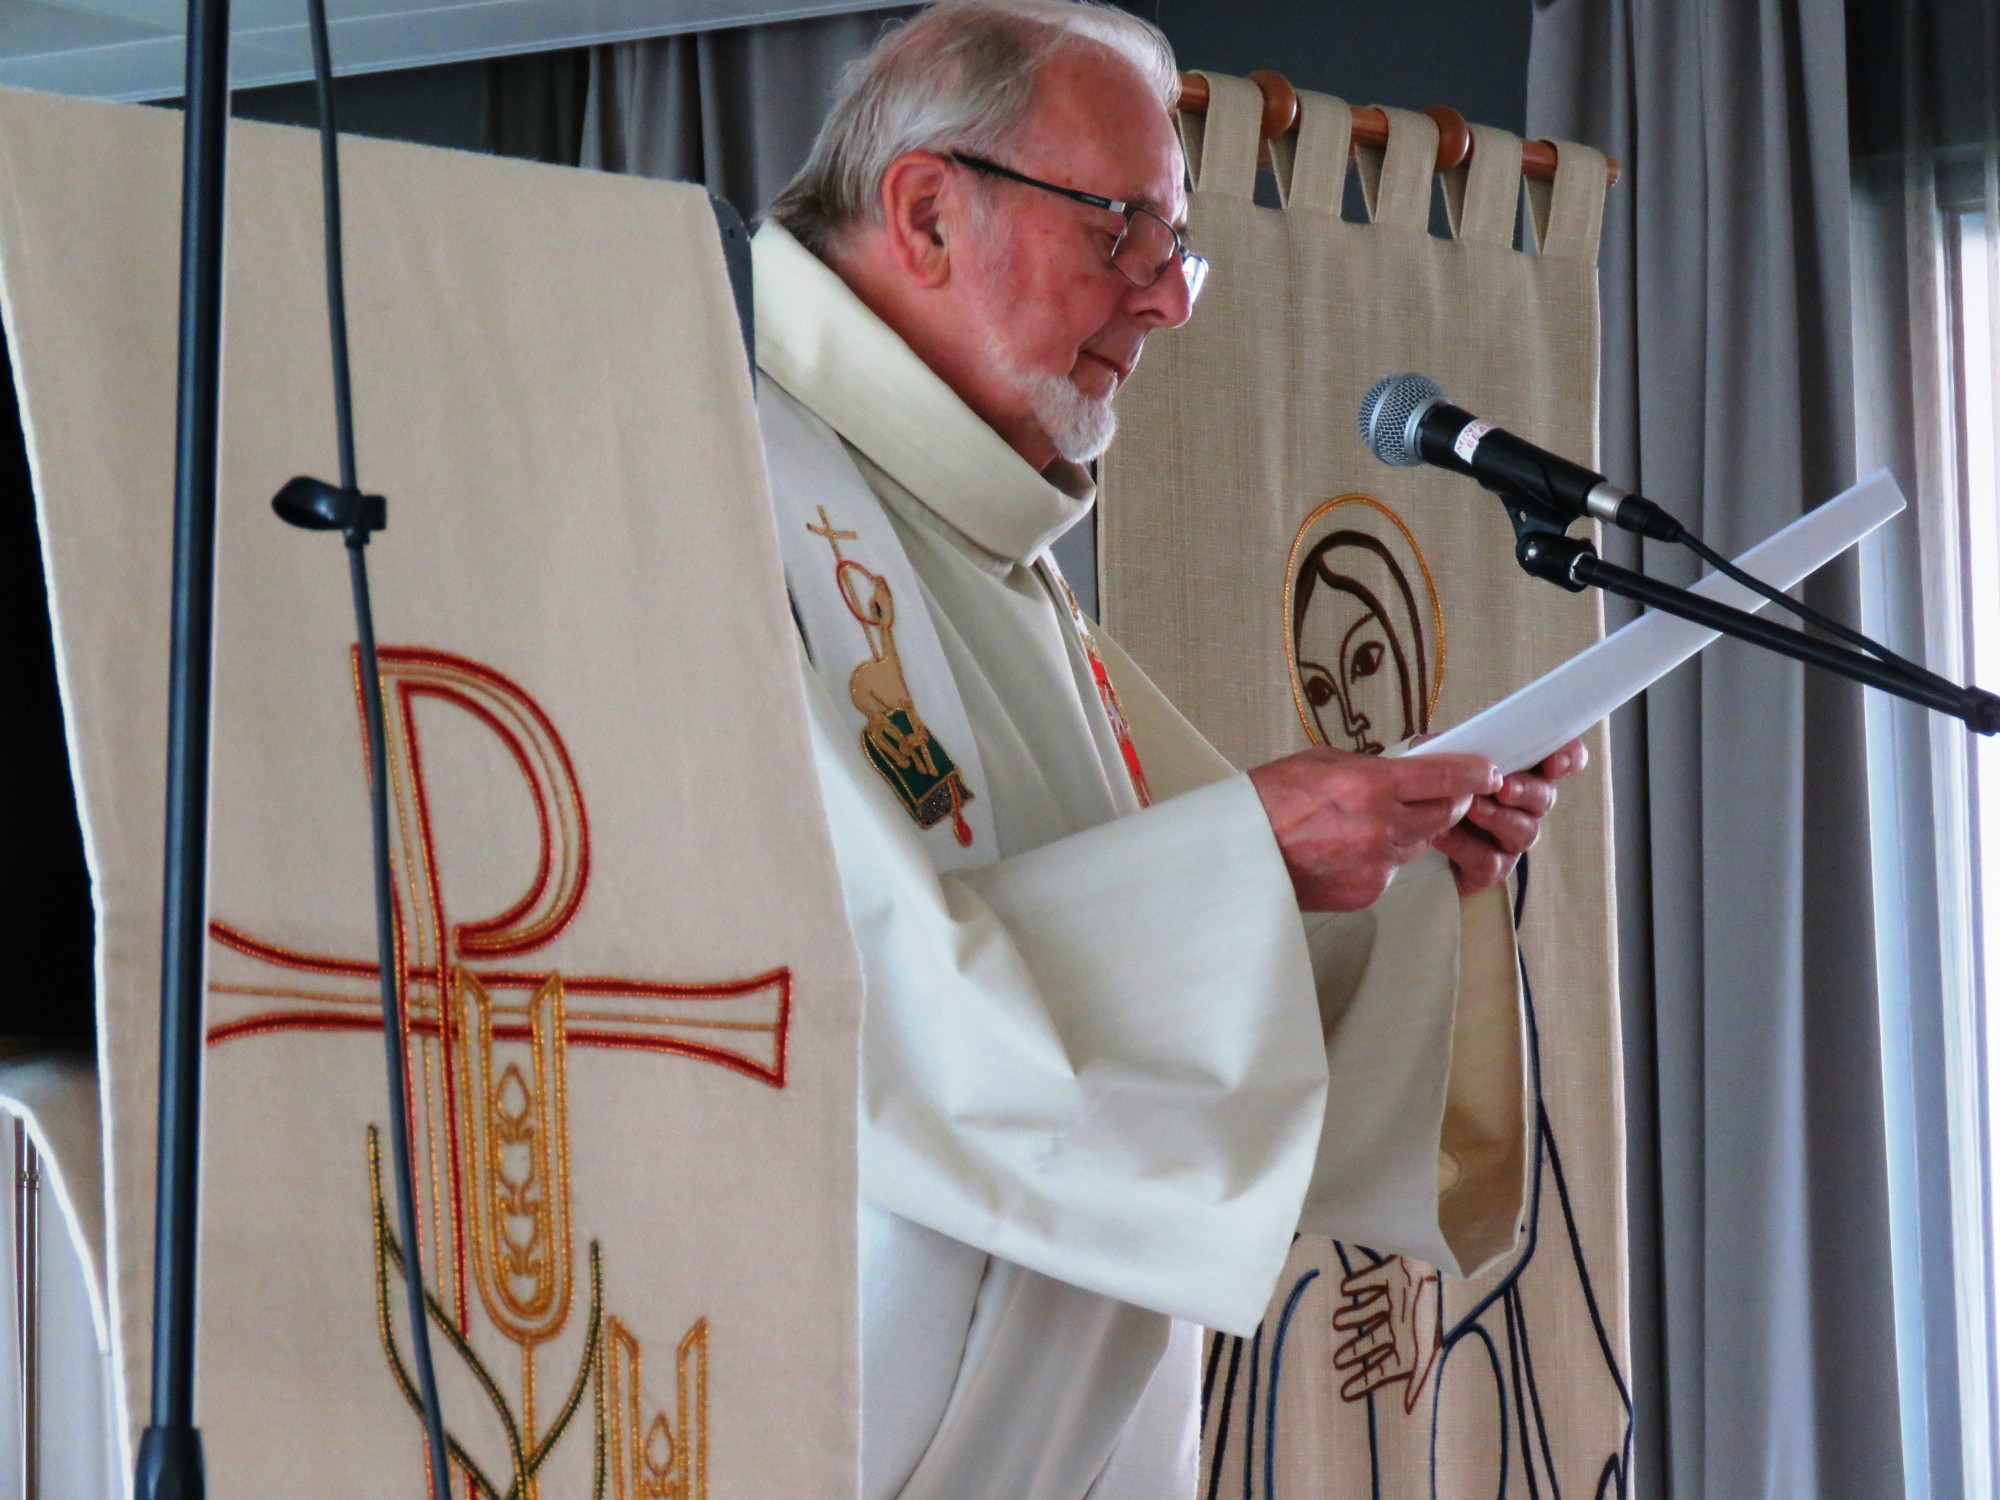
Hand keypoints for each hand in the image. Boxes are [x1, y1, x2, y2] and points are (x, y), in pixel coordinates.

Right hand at [1248, 747, 1500, 911]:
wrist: (1240, 853)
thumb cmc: (1270, 802)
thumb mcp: (1323, 763)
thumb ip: (1373, 768)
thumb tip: (1408, 768)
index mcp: (1370, 786)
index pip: (1445, 777)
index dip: (1473, 772)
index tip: (1486, 770)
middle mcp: (1380, 826)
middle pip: (1444, 813)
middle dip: (1449, 800)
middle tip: (1442, 791)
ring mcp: (1376, 863)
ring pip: (1418, 841)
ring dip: (1412, 828)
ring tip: (1375, 818)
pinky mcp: (1367, 890)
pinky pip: (1392, 868)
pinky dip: (1383, 855)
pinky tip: (1351, 846)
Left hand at [1331, 1255, 1441, 1412]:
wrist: (1438, 1269)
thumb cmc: (1428, 1314)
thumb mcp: (1424, 1351)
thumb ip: (1416, 1378)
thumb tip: (1411, 1409)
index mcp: (1409, 1345)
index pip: (1383, 1367)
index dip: (1365, 1380)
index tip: (1345, 1393)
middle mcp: (1401, 1324)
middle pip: (1374, 1341)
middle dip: (1357, 1351)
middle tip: (1337, 1361)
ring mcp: (1396, 1300)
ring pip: (1370, 1312)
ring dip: (1354, 1317)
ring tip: (1336, 1322)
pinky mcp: (1391, 1275)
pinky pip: (1371, 1282)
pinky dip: (1359, 1285)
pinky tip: (1346, 1289)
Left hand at [1431, 737, 1588, 895]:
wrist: (1402, 834)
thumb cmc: (1430, 787)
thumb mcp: (1437, 756)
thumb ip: (1454, 745)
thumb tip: (1465, 745)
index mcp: (1519, 770)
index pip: (1562, 759)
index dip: (1568, 758)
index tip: (1553, 764)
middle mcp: (1523, 805)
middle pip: (1546, 797)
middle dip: (1526, 791)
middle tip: (1503, 788)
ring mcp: (1510, 838)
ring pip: (1525, 831)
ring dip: (1498, 818)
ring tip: (1471, 809)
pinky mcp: (1491, 868)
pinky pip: (1491, 861)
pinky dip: (1465, 846)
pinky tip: (1442, 836)